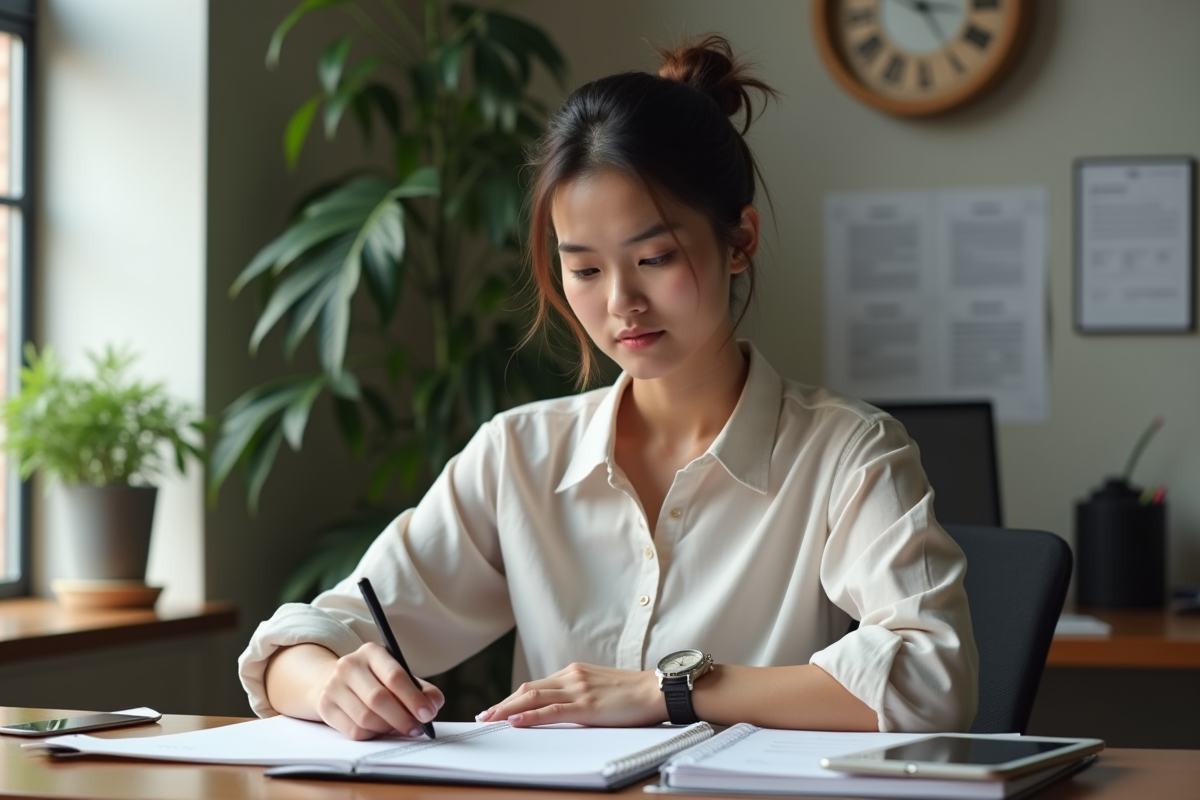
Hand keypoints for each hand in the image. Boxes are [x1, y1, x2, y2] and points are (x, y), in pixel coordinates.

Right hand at [311, 642, 444, 739]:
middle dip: (403, 718)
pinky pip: (354, 731)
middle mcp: (349, 665)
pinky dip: (372, 735)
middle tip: (417, 729)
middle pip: (379, 699)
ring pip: (366, 718)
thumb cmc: (374, 680)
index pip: (395, 675)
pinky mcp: (325, 707)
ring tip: (398, 728)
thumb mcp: (396, 675)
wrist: (333, 681)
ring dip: (387, 728)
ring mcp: (334, 686)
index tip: (428, 714)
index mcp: (371, 652)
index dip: (414, 698)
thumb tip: (434, 704)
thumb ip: (420, 688)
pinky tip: (379, 729)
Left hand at [477, 663, 664, 727]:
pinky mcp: (586, 705)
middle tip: (483, 716)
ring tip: (489, 719)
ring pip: (533, 698)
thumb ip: (580, 694)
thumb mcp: (600, 689)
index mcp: (574, 672)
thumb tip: (563, 709)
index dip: (513, 697)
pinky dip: (529, 716)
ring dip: (507, 709)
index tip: (497, 708)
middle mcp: (572, 677)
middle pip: (528, 689)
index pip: (535, 685)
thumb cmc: (634, 694)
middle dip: (503, 703)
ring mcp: (578, 689)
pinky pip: (551, 710)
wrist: (657, 691)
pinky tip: (514, 721)